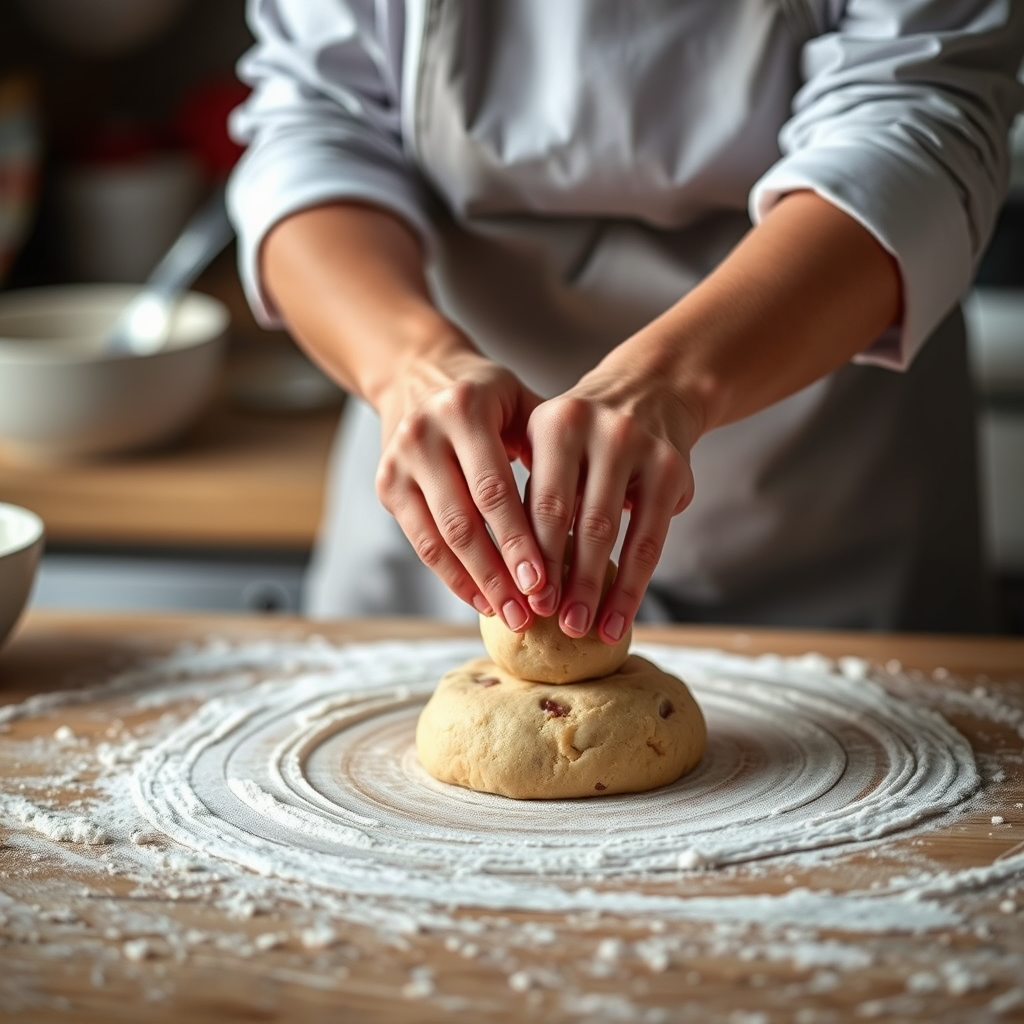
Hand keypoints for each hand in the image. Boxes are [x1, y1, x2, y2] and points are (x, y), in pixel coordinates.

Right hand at [374, 336, 548, 630]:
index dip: (519, 541)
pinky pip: (421, 542)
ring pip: (439, 538)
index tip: (546, 584)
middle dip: (499, 574)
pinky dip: (452, 575)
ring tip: (510, 616)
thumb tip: (594, 510)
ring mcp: (398, 462)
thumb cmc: (487, 396)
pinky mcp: (385, 485)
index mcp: (465, 409)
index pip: (495, 489)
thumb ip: (548, 448)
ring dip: (476, 584)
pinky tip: (481, 599)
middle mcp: (423, 434)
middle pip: (464, 521)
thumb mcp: (519, 403)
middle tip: (530, 615)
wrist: (416, 374)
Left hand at [524, 363, 700, 643]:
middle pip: (567, 516)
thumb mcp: (550, 447)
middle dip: (553, 574)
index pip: (535, 500)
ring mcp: (636, 446)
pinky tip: (616, 621)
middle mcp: (593, 427)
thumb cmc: (584, 441)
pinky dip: (632, 588)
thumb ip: (528, 496)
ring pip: (608, 531)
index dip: (524, 554)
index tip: (515, 598)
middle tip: (542, 619)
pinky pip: (649, 540)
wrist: (651, 392)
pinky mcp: (672, 469)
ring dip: (592, 588)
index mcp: (552, 423)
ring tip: (578, 627)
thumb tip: (499, 579)